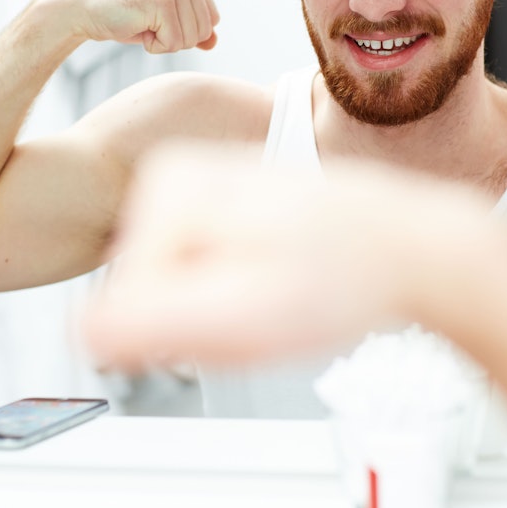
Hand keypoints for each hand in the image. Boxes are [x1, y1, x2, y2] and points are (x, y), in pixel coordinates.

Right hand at [31, 0, 218, 53]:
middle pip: (205, 30)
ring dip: (164, 42)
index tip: (156, 19)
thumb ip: (191, 27)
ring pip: (191, 39)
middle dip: (176, 38)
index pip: (212, 19)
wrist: (79, 7)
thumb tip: (214, 43)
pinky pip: (174, 43)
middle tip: (146, 23)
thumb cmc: (120, 12)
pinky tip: (134, 27)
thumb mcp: (162, 17)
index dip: (185, 31)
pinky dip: (154, 46)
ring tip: (139, 23)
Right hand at [83, 143, 495, 370]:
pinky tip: (290, 286)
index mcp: (170, 185)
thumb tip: (87, 331)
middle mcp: (189, 176)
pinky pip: (218, 276)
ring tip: (285, 292)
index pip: (123, 297)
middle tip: (266, 305)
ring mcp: (218, 190)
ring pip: (187, 287)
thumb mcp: (236, 313)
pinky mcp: (243, 211)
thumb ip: (149, 323)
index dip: (178, 328)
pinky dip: (248, 297)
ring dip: (227, 311)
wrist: (419, 251)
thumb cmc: (345, 274)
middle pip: (154, 290)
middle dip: (202, 318)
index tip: (238, 311)